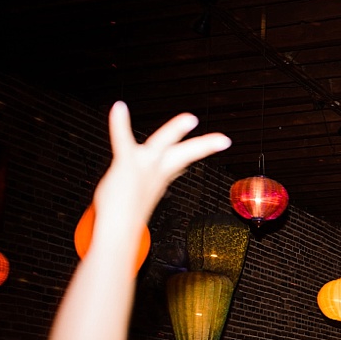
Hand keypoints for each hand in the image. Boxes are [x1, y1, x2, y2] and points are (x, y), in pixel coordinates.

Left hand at [96, 102, 230, 225]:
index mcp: (160, 177)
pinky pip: (123, 140)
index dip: (196, 151)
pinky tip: (119, 109)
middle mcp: (156, 171)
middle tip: (223, 140)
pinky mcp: (126, 164)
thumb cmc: (122, 212)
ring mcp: (143, 167)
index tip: (218, 142)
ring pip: (162, 144)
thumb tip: (169, 175)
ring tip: (190, 119)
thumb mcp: (141, 194)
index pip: (180, 161)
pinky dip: (120, 124)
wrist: (116, 230)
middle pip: (185, 154)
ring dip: (175, 131)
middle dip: (205, 145)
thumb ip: (153, 180)